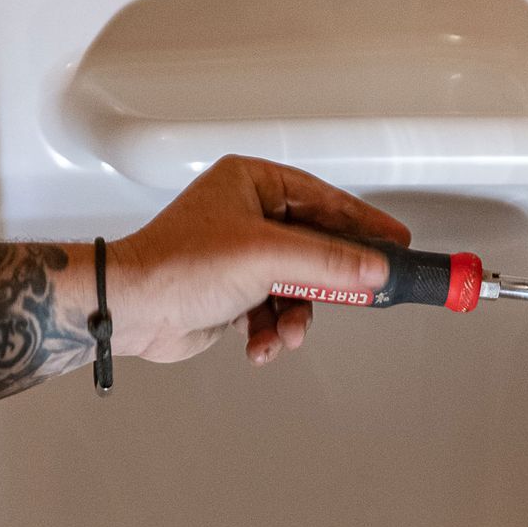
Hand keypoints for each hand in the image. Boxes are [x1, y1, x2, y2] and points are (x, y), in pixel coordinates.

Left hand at [106, 155, 410, 364]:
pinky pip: (274, 311)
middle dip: (324, 282)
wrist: (133, 311)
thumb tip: (372, 267)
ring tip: (288, 332)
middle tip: (357, 294)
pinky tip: (261, 343)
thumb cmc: (176, 266)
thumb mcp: (266, 256)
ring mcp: (240, 256)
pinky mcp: (233, 293)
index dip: (362, 224)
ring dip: (296, 316)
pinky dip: (272, 331)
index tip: (394, 242)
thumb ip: (327, 261)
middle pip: (314, 247)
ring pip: (296, 286)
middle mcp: (246, 215)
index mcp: (252, 183)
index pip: (324, 200)